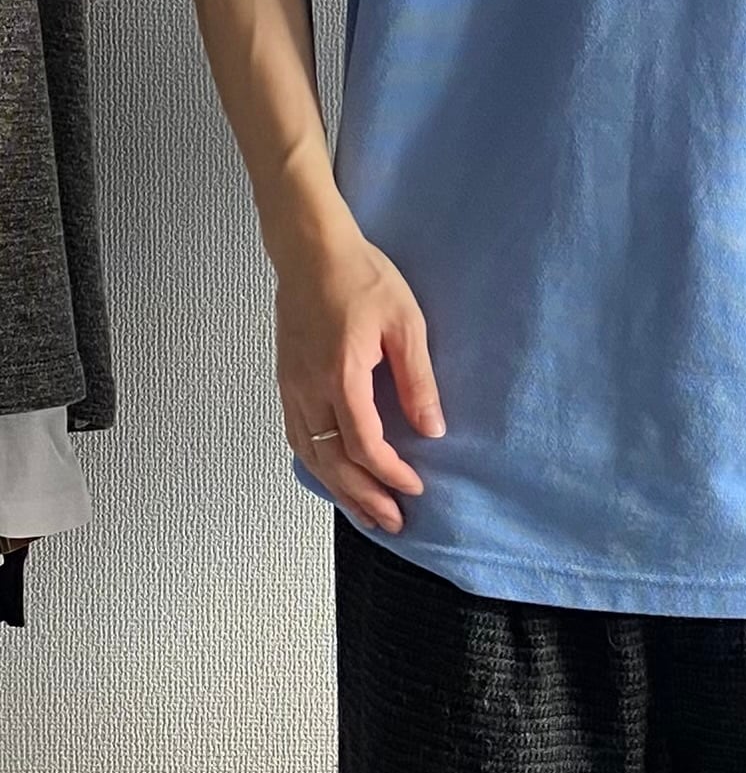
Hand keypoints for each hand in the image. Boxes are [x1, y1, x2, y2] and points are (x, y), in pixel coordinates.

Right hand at [270, 205, 444, 535]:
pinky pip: (297, 437)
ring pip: (310, 456)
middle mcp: (308, 389)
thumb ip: (418, 379)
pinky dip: (317, 465)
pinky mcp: (285, 381)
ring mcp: (291, 387)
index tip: (415, 488)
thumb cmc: (361, 277)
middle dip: (364, 497)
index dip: (389, 474)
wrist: (311, 250)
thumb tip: (432, 428)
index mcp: (340, 375)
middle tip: (392, 522)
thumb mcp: (405, 322)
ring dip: (338, 489)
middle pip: (332, 463)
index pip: (363, 445)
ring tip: (366, 513)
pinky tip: (333, 475)